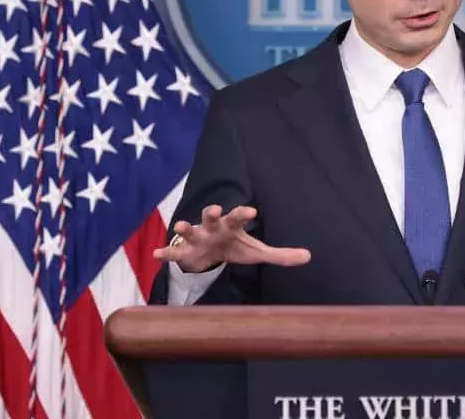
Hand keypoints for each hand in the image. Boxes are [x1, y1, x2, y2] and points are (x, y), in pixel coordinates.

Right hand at [151, 204, 310, 272]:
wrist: (209, 254)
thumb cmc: (234, 247)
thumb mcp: (257, 251)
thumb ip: (281, 254)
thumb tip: (308, 257)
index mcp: (232, 226)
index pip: (240, 217)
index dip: (244, 213)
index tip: (252, 210)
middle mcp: (213, 228)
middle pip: (212, 216)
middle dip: (211, 211)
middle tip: (213, 208)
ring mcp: (198, 238)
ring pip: (190, 231)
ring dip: (185, 228)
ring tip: (180, 226)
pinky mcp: (185, 252)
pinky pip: (175, 253)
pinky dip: (166, 253)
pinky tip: (156, 255)